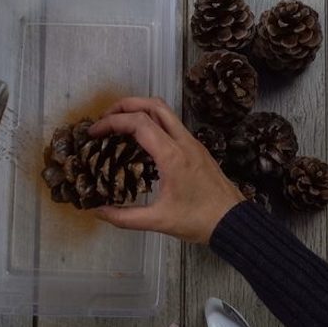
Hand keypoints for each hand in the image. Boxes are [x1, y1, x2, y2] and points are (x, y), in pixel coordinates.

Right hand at [89, 97, 244, 243]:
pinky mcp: (197, 148)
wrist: (233, 221)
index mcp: (172, 156)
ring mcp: (192, 143)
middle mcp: (183, 142)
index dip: (112, 122)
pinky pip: (172, 125)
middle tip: (105, 118)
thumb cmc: (198, 220)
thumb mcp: (158, 221)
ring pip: (165, 111)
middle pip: (153, 105)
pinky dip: (153, 122)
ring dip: (140, 110)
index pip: (138, 123)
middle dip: (125, 105)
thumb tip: (99, 212)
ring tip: (120, 124)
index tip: (95, 132)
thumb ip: (124, 217)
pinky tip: (141, 141)